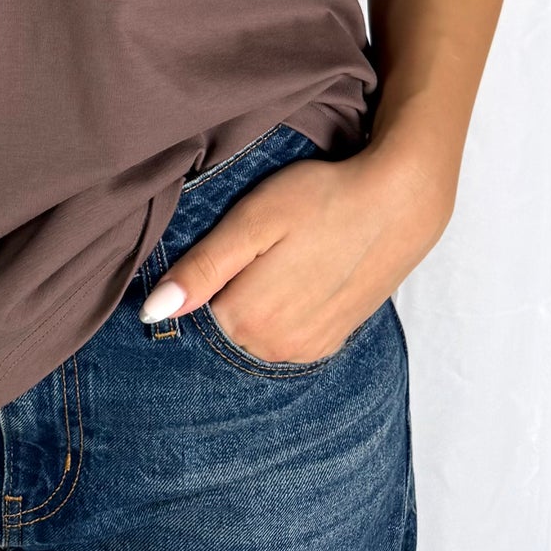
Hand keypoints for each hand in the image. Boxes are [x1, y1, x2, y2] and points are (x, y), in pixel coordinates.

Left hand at [139, 139, 453, 364]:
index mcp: (246, 319)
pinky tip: (307, 273)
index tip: (239, 239)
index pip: (196, 305)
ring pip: (255, 330)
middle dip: (234, 286)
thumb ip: (201, 270)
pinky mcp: (332, 343)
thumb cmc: (320, 200)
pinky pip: (287, 335)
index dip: (210, 268)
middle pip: (225, 320)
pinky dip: (287, 309)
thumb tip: (150, 313)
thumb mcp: (251, 223)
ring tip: (290, 255)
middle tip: (267, 243)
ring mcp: (308, 350)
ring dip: (262, 298)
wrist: (399, 205)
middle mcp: (275, 348)